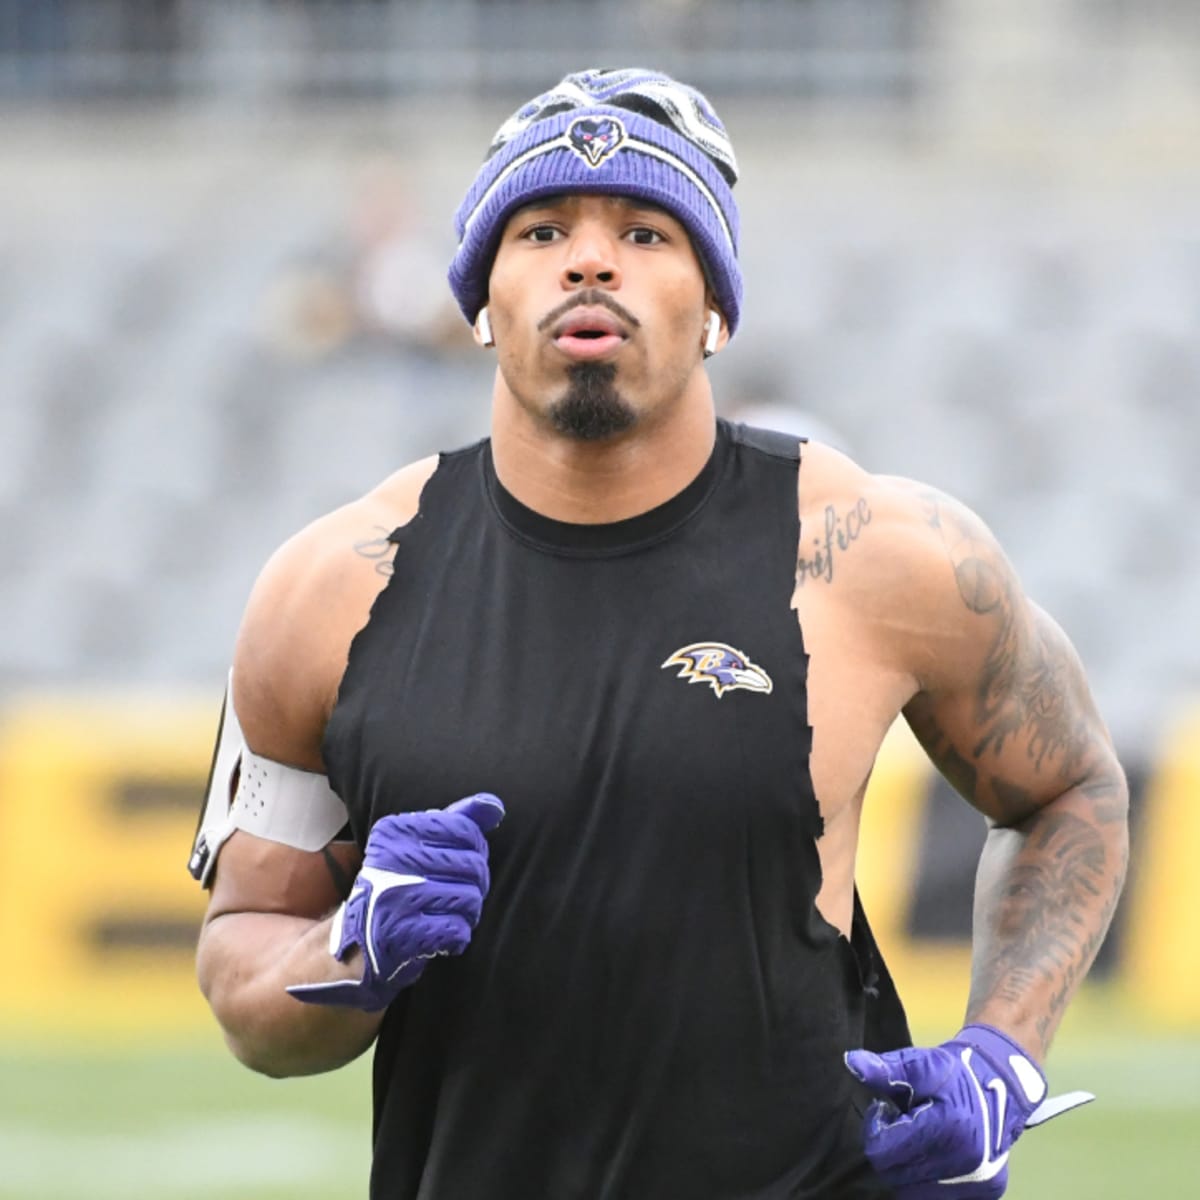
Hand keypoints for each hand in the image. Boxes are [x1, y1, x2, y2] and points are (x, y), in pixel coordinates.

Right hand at [287, 793, 504, 1011]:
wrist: (360, 942)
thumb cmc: (400, 886)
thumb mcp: (418, 845)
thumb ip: (458, 820)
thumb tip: (494, 805)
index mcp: (395, 831)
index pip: (465, 830)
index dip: (477, 851)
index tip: (461, 864)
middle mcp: (391, 859)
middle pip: (473, 865)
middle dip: (475, 885)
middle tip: (456, 895)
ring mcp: (395, 897)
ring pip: (470, 898)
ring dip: (468, 913)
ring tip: (447, 915)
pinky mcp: (400, 934)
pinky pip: (458, 930)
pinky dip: (457, 936)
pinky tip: (440, 936)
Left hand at [844, 1024, 1093, 1198]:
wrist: (1003, 1086)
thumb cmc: (955, 1073)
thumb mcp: (921, 1064)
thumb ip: (887, 1070)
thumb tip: (851, 1062)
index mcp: (947, 1129)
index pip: (882, 1150)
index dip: (877, 1128)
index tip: (887, 1111)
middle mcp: (964, 1163)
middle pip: (894, 1174)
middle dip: (890, 1148)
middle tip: (903, 1124)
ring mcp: (975, 1183)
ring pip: (911, 1191)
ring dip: (906, 1168)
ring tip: (918, 1140)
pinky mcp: (983, 1194)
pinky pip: (935, 1197)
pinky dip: (927, 1181)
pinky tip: (933, 1156)